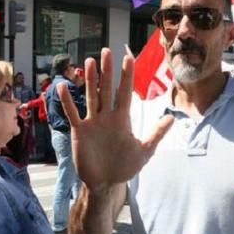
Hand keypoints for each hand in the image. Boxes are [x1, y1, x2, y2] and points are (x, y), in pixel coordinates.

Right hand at [58, 48, 172, 188]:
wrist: (106, 183)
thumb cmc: (125, 166)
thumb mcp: (144, 151)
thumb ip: (156, 134)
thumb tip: (172, 118)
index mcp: (122, 118)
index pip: (125, 92)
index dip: (127, 75)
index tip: (128, 57)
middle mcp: (107, 116)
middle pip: (107, 89)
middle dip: (107, 71)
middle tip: (106, 50)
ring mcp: (92, 122)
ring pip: (91, 96)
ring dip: (89, 80)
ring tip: (88, 62)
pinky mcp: (80, 131)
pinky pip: (72, 113)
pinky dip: (67, 101)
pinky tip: (62, 86)